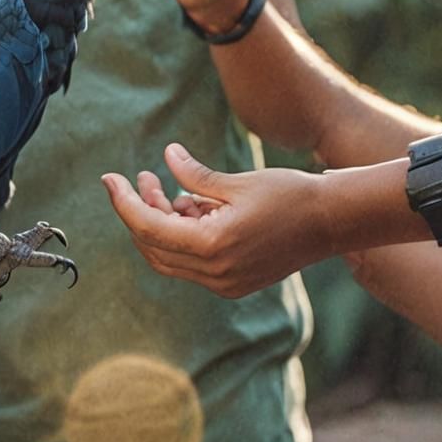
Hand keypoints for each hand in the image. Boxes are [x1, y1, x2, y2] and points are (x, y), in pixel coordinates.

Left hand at [102, 143, 330, 296]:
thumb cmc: (289, 196)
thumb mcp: (237, 181)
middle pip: (153, 247)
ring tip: (166, 188)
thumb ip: (195, 175)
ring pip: (170, 258)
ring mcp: (224, 284)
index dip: (123, 202)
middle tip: (140, 178)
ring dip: (161, 224)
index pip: (148, 228)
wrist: (332, 223)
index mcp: (212, 246)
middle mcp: (215, 273)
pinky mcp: (233, 283)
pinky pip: (192, 263)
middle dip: (140, 212)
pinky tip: (191, 206)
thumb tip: (166, 158)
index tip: (109, 179)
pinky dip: (182, 236)